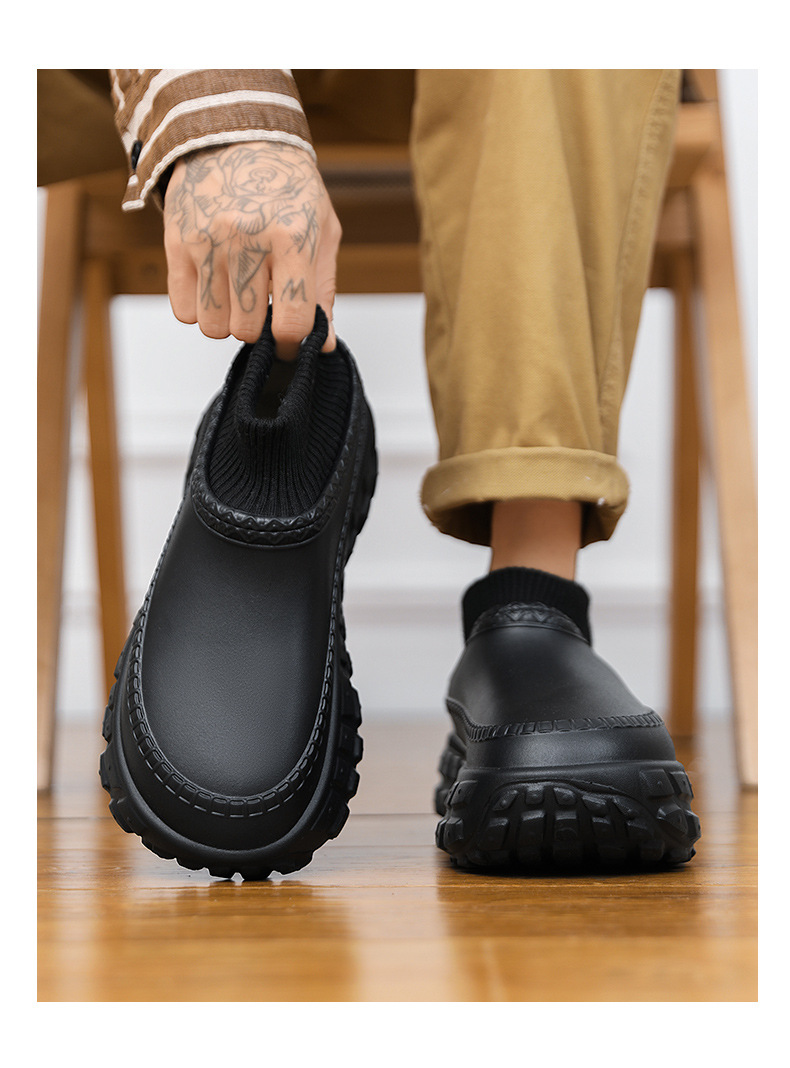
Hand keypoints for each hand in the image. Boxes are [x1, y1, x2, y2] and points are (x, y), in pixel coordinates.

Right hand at [163, 141, 340, 356]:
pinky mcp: (176, 240)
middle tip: (261, 304)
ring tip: (237, 295)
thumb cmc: (287, 187)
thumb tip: (322, 344)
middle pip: (247, 329)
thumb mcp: (321, 231)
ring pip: (212, 325)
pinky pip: (182, 309)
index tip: (288, 341)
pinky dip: (198, 310)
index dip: (292, 342)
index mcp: (291, 238)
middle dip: (257, 327)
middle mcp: (246, 239)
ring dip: (226, 321)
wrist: (236, 134)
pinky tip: (213, 287)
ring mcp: (206, 240)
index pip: (291, 321)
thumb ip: (322, 291)